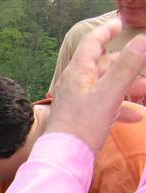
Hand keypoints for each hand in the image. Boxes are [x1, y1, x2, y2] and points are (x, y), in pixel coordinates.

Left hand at [47, 19, 145, 153]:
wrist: (65, 158)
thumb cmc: (82, 126)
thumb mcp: (109, 93)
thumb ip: (126, 67)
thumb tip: (141, 41)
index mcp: (78, 72)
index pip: (92, 44)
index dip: (106, 32)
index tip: (118, 24)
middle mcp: (75, 84)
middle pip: (103, 66)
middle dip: (127, 67)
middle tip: (145, 73)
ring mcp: (77, 101)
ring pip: (106, 87)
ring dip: (127, 88)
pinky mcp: (81, 118)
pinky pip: (103, 107)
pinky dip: (120, 108)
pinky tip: (135, 117)